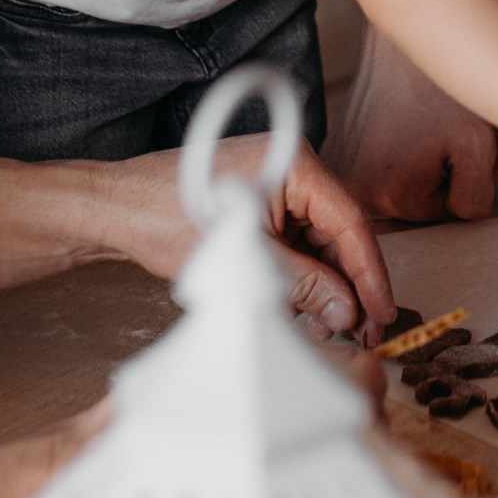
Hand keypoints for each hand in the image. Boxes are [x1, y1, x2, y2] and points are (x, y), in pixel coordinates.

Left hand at [106, 136, 396, 334]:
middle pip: (337, 236)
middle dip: (347, 286)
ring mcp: (276, 187)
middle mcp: (293, 170)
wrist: (114, 209)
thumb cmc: (164, 217)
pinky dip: (299, 277)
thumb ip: (302, 285)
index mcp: (296, 165)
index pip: (350, 223)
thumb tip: (346, 312)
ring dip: (323, 287)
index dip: (370, 273)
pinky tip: (303, 312)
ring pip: (317, 244)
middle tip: (361, 331)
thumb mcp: (244, 257)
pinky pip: (294, 244)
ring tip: (328, 329)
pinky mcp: (261, 205)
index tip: (383, 312)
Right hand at [325, 26, 497, 223]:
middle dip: (443, 170)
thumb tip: (461, 216)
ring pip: (401, 182)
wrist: (409, 33)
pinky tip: (401, 119)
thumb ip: (477, 199)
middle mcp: (350, 188)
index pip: (448, 212)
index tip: (453, 145)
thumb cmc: (444, 82)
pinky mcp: (335, 146)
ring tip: (421, 122)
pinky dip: (395, 147)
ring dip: (419, 159)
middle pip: (421, 201)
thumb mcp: (482, 147)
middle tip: (443, 129)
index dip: (464, 178)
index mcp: (387, 196)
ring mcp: (337, 166)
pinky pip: (379, 163)